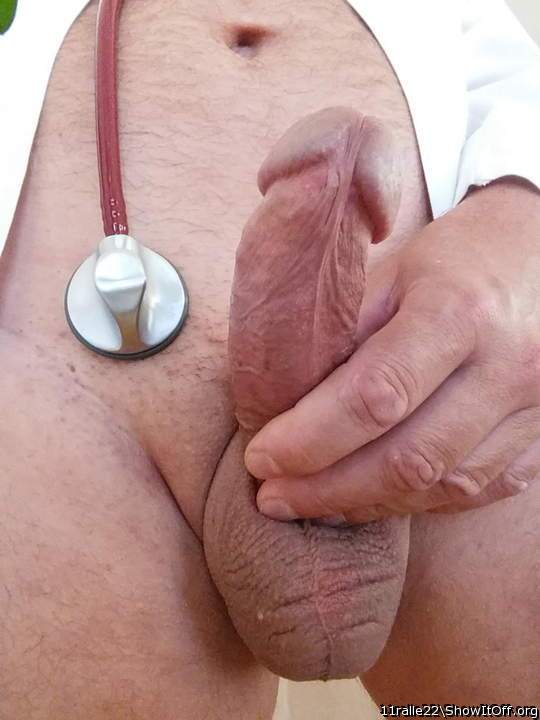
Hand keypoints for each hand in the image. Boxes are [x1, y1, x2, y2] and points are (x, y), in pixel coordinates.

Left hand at [244, 178, 539, 521]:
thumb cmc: (461, 257)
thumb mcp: (396, 270)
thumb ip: (345, 332)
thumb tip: (283, 398)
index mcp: (458, 310)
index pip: (373, 396)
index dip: (308, 439)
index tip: (261, 458)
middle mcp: (508, 366)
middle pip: (407, 458)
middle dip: (327, 489)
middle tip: (273, 497)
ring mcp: (538, 408)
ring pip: (445, 486)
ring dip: (368, 503)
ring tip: (315, 502)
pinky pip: (478, 490)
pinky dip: (418, 502)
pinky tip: (373, 497)